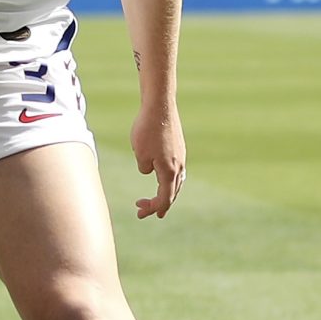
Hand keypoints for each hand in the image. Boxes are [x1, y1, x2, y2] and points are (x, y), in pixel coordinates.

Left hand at [130, 101, 185, 219]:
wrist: (160, 106)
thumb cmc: (147, 130)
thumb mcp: (140, 154)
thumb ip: (145, 167)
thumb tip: (149, 170)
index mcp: (169, 171)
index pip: (164, 198)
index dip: (154, 209)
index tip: (141, 213)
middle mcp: (179, 166)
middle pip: (171, 193)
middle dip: (157, 205)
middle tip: (141, 211)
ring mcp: (181, 157)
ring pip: (176, 182)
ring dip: (165, 193)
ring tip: (156, 201)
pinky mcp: (179, 148)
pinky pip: (176, 171)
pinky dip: (169, 181)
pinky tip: (163, 178)